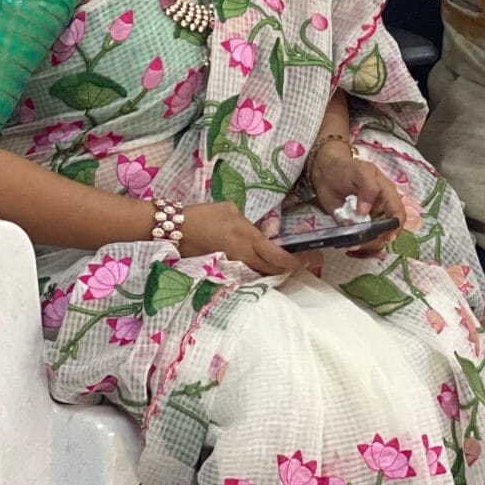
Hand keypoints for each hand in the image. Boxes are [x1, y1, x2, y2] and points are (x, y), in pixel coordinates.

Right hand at [178, 201, 305, 276]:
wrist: (174, 230)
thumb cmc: (204, 216)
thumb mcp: (232, 210)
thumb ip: (251, 223)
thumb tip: (262, 231)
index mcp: (248, 240)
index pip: (277, 256)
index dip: (295, 261)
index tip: (310, 259)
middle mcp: (242, 257)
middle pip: (271, 270)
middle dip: (288, 267)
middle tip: (303, 261)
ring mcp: (231, 266)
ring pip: (258, 274)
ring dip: (272, 270)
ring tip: (284, 263)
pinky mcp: (221, 271)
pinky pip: (244, 274)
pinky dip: (256, 271)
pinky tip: (261, 266)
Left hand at [307, 139, 406, 249]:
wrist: (325, 171)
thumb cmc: (347, 168)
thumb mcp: (361, 172)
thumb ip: (368, 188)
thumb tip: (366, 211)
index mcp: (386, 195)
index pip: (398, 213)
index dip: (396, 226)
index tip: (388, 236)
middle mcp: (379, 210)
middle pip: (386, 230)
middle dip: (377, 239)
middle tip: (362, 242)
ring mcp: (366, 219)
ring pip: (373, 237)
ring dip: (365, 244)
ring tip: (352, 244)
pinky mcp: (352, 225)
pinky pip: (357, 238)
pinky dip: (353, 243)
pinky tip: (346, 243)